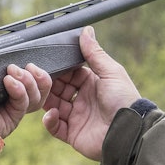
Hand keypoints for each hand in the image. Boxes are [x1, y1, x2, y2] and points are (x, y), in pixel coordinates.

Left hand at [0, 28, 51, 139]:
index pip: (33, 74)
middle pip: (42, 86)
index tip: (32, 58)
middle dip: (40, 74)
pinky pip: (23, 104)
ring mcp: (14, 108)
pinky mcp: (11, 118)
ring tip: (12, 72)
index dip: (38, 68)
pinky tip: (9, 82)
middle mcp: (14, 95)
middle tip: (25, 65)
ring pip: (37, 96)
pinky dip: (19, 91)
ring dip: (29, 81)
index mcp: (8, 82)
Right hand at [42, 26, 140, 160]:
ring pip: (53, 106)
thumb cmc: (124, 100)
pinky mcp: (73, 134)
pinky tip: (52, 114)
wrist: (128, 132)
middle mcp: (83, 100)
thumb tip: (86, 30)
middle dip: (48, 84)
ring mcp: (77, 117)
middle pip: (59, 89)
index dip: (59, 69)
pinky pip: (55, 128)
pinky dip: (50, 121)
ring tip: (40, 95)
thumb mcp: (110, 72)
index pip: (69, 73)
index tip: (45, 63)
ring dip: (45, 100)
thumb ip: (95, 53)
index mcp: (92, 84)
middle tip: (36, 78)